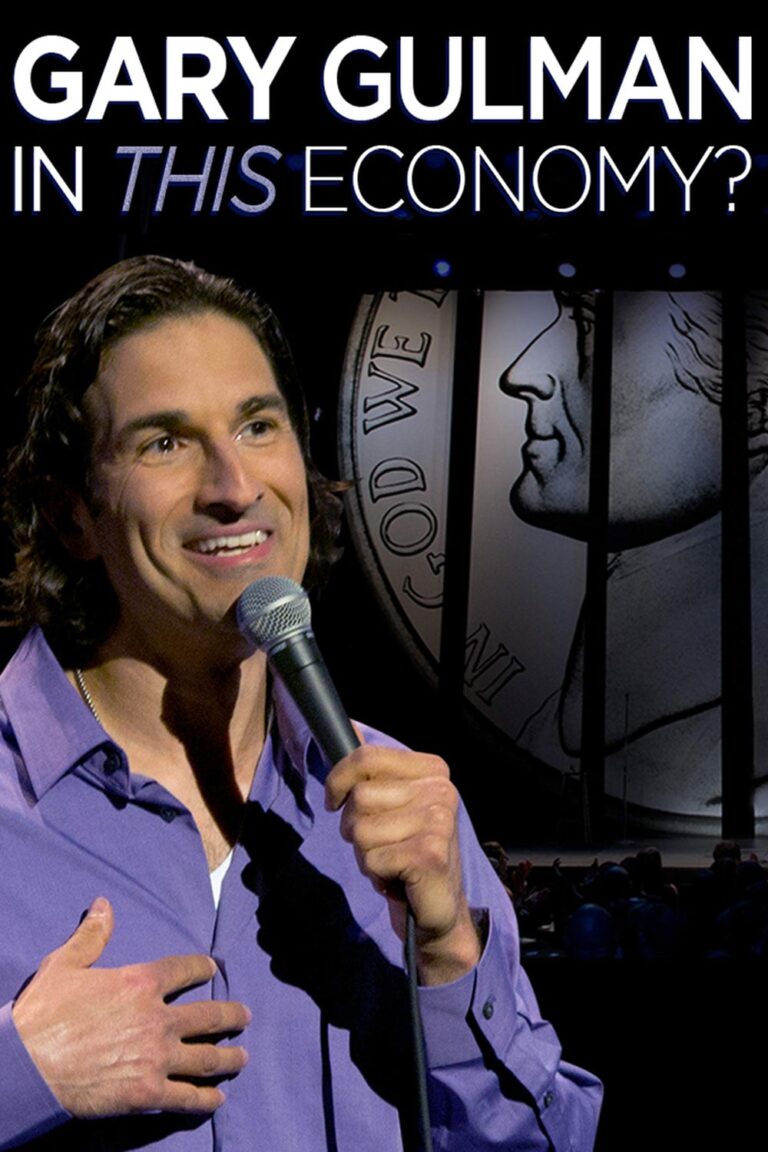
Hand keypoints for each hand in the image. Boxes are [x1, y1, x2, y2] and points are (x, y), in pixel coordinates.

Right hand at [12, 897, 249, 1117]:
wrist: (27, 1068)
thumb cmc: (43, 1014)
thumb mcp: (65, 964)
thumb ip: (92, 935)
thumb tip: (104, 903)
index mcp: (141, 984)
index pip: (184, 969)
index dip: (202, 967)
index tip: (213, 968)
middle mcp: (158, 1018)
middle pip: (209, 1015)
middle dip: (231, 1015)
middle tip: (246, 1016)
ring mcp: (157, 1057)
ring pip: (207, 1057)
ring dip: (229, 1058)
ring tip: (242, 1057)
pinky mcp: (148, 1092)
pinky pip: (186, 1097)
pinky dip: (206, 1099)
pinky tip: (217, 1099)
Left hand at [325, 744, 481, 984]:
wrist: (438, 910)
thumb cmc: (409, 854)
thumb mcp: (390, 805)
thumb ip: (371, 772)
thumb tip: (347, 726)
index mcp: (433, 771)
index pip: (366, 757)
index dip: (338, 780)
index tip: (336, 802)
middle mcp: (441, 791)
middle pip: (359, 796)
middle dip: (356, 827)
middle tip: (382, 844)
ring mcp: (439, 821)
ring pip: (361, 830)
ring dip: (366, 854)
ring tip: (392, 862)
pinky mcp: (430, 853)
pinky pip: (372, 858)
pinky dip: (376, 875)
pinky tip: (399, 878)